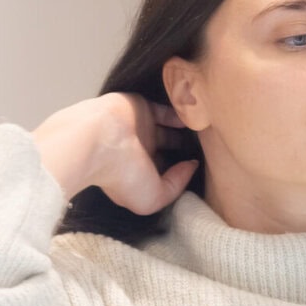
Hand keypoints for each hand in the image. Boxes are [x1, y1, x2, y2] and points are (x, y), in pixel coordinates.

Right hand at [33, 92, 198, 211]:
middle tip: (208, 148)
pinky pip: (165, 109)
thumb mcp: (154, 197)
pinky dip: (180, 113)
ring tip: (205, 132)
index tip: (203, 170)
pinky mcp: (141, 107)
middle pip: (166, 149)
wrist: (97, 141)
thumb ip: (176, 185)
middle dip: (184, 149)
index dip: (180, 171)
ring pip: (167, 128)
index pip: (163, 171)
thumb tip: (191, 166)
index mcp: (138, 172)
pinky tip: (197, 117)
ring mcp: (140, 128)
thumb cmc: (121, 175)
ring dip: (184, 130)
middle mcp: (139, 150)